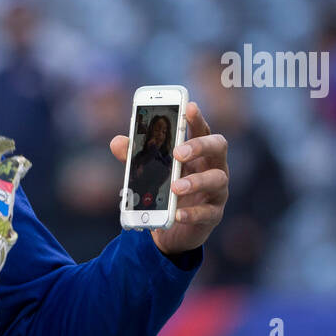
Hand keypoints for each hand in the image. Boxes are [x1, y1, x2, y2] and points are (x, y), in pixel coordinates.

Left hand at [109, 101, 227, 256]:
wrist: (170, 228)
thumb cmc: (165, 191)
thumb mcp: (149, 172)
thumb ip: (135, 157)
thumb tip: (117, 141)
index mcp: (198, 153)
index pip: (202, 129)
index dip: (197, 118)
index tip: (189, 107)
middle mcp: (213, 167)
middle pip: (218, 147)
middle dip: (199, 146)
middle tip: (178, 153)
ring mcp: (217, 191)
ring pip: (217, 180)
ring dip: (195, 182)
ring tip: (175, 187)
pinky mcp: (213, 215)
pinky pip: (207, 213)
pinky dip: (191, 213)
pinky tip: (177, 214)